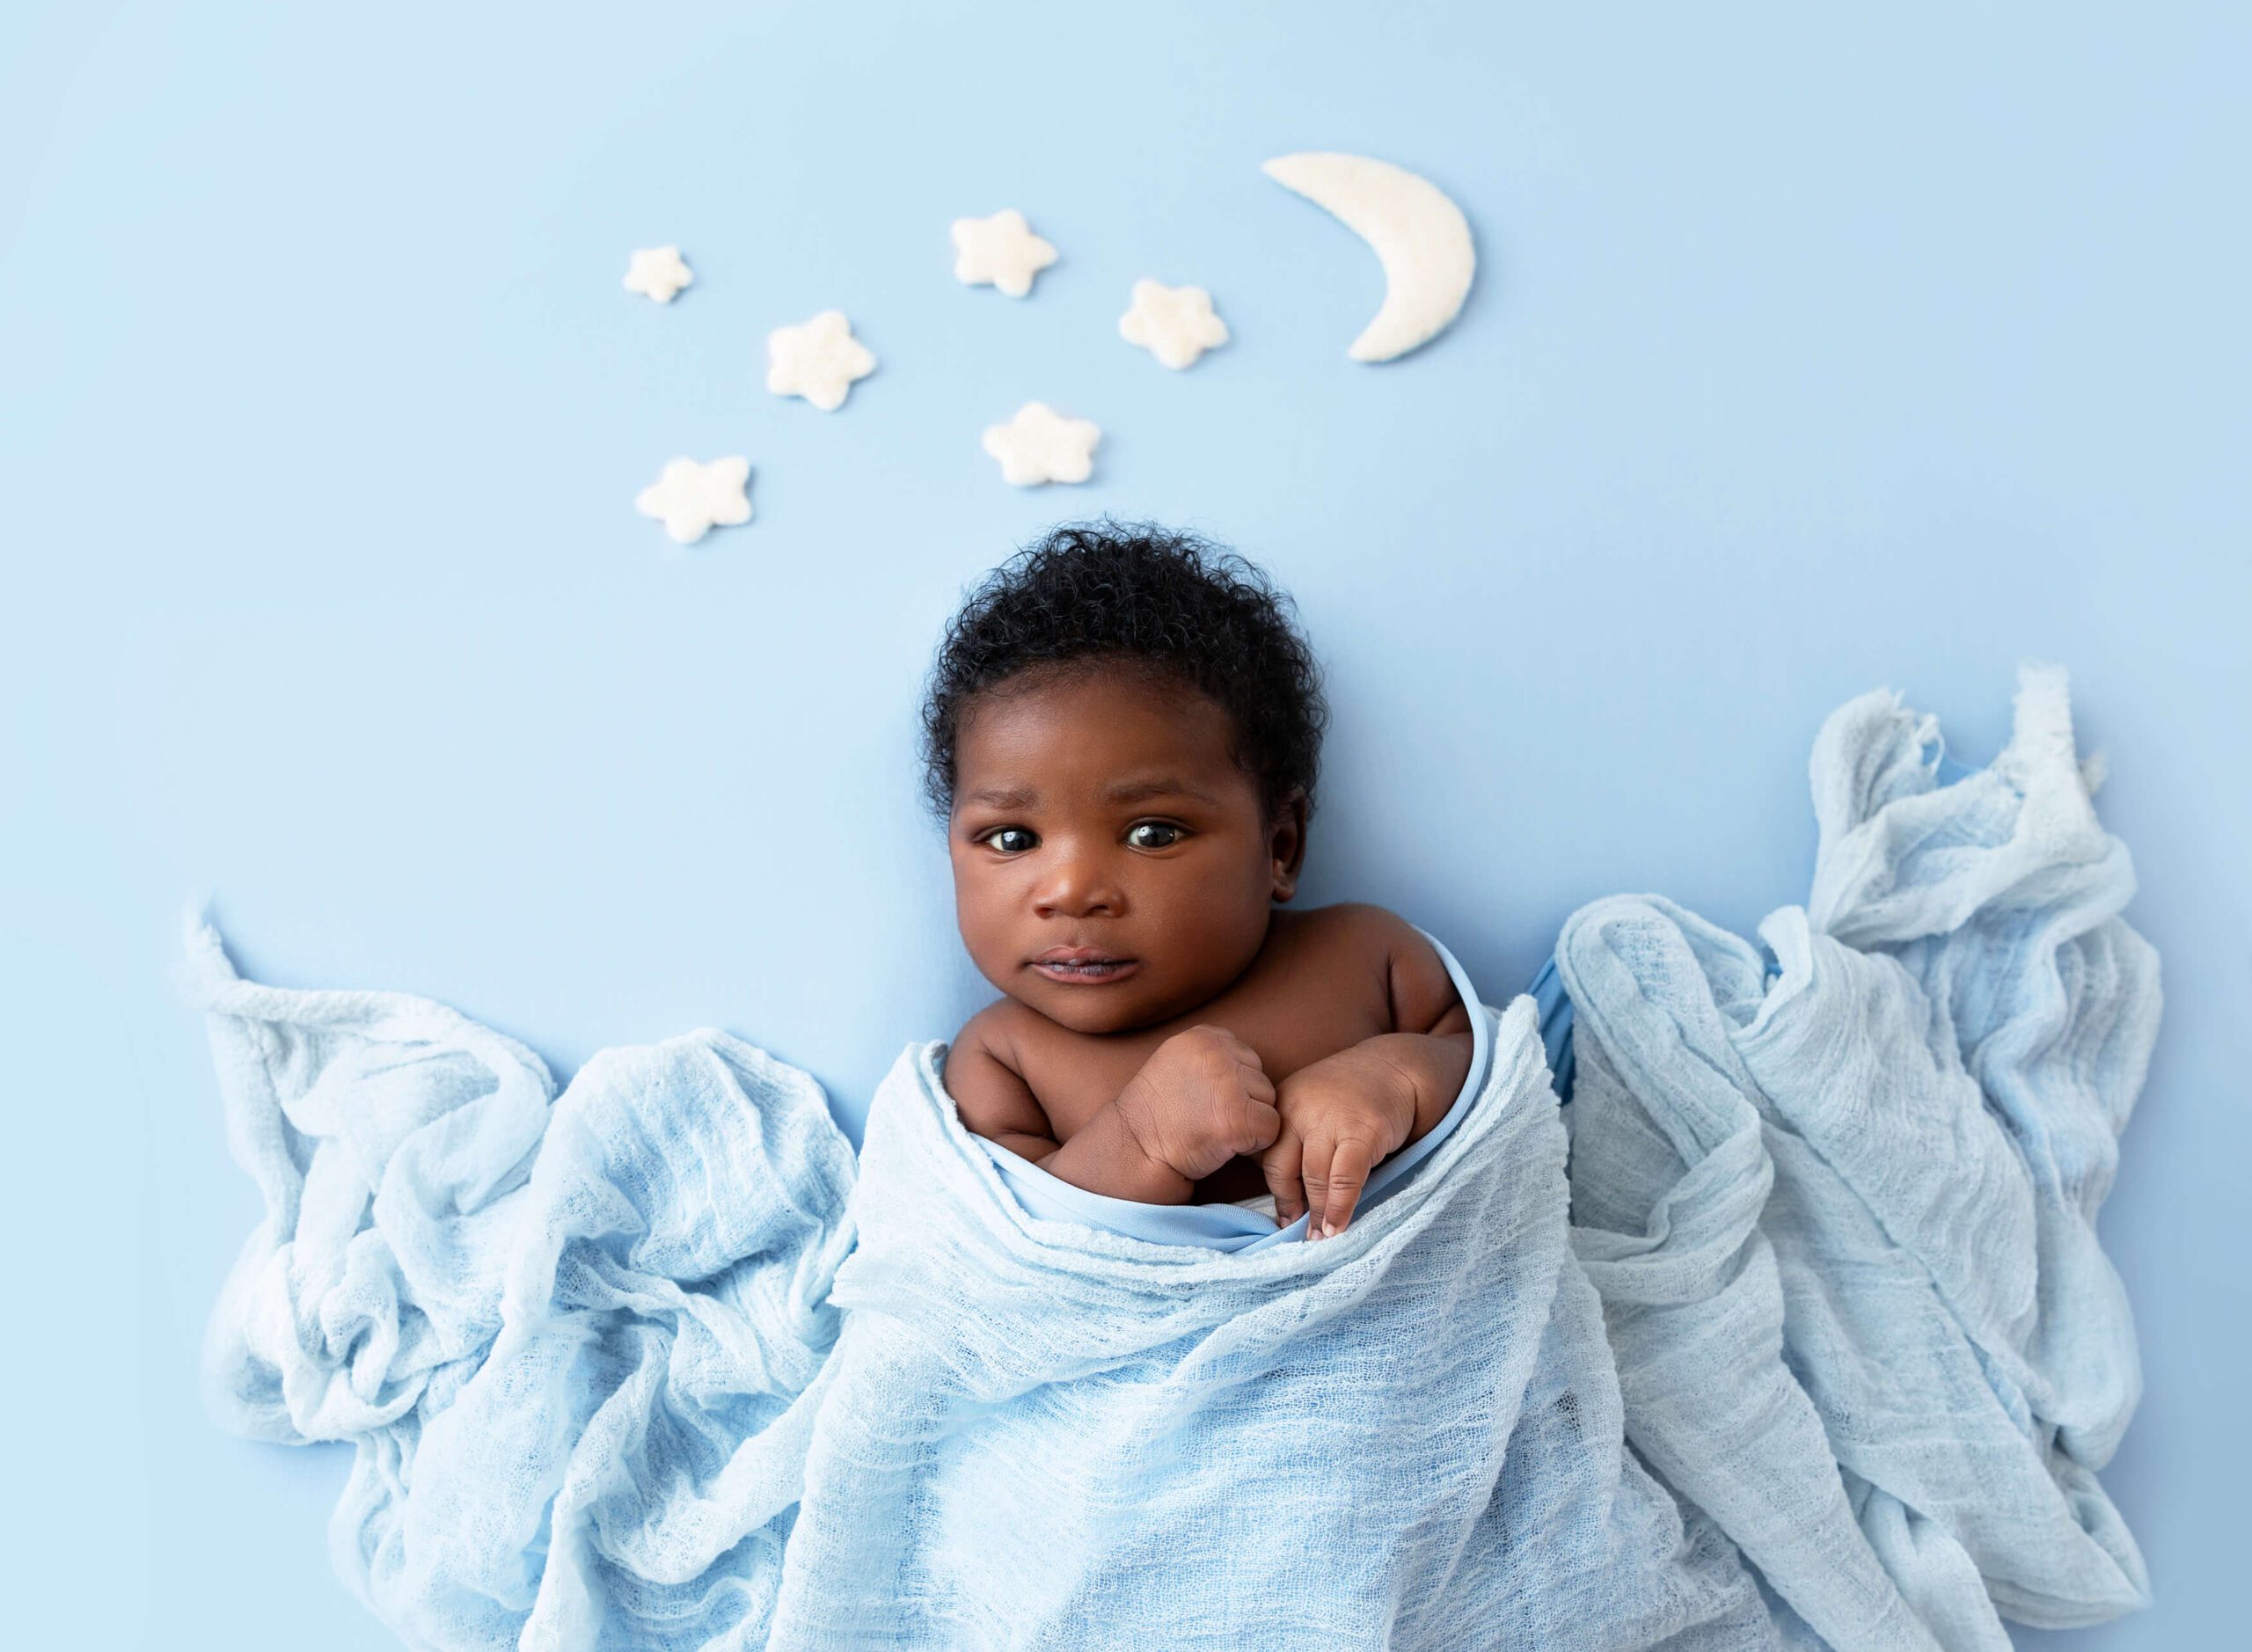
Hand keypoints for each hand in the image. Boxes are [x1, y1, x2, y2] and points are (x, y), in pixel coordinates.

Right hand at [1115, 1026, 1281, 1182]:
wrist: (1134, 1148)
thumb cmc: (1156, 1114)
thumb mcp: (1176, 1062)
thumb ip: (1211, 1056)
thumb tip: (1248, 1065)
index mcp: (1203, 1035)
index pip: (1245, 1058)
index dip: (1232, 1086)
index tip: (1205, 1101)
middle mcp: (1217, 1052)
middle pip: (1260, 1078)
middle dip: (1244, 1102)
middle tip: (1209, 1118)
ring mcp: (1230, 1083)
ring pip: (1268, 1102)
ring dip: (1250, 1121)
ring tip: (1214, 1129)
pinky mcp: (1240, 1116)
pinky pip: (1272, 1127)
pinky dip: (1255, 1143)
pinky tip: (1225, 1144)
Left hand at [1260, 1052, 1415, 1239]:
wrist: (1395, 1068)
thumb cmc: (1349, 1096)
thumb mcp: (1309, 1106)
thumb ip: (1294, 1141)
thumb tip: (1288, 1201)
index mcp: (1281, 1103)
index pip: (1265, 1155)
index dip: (1275, 1190)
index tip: (1283, 1217)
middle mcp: (1299, 1109)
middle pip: (1282, 1168)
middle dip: (1289, 1205)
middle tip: (1297, 1232)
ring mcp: (1331, 1120)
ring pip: (1313, 1178)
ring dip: (1316, 1214)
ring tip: (1320, 1236)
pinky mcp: (1363, 1132)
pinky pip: (1344, 1180)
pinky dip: (1340, 1207)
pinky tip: (1338, 1226)